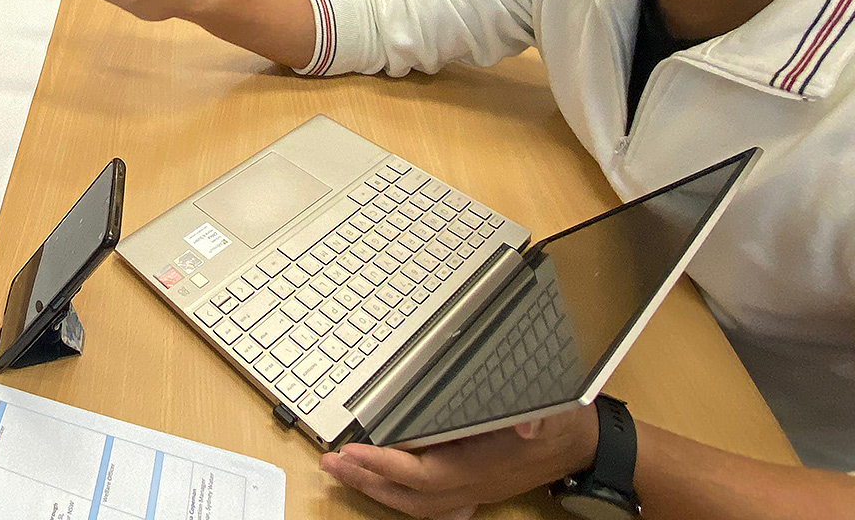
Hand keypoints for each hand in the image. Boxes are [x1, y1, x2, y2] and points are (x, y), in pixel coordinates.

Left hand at [318, 404, 598, 519]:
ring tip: (342, 471)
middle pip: (407, 496)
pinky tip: (382, 488)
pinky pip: (432, 504)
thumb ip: (537, 417)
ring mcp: (472, 490)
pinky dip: (401, 498)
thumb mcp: (553, 410)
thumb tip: (525, 422)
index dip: (384, 466)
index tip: (352, 451)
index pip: (421, 474)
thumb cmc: (563, 424)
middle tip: (329, 463)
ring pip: (414, 504)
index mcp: (480, 466)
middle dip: (365, 481)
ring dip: (375, 489)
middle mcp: (471, 484)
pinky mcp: (474, 487)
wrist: (586, 446)